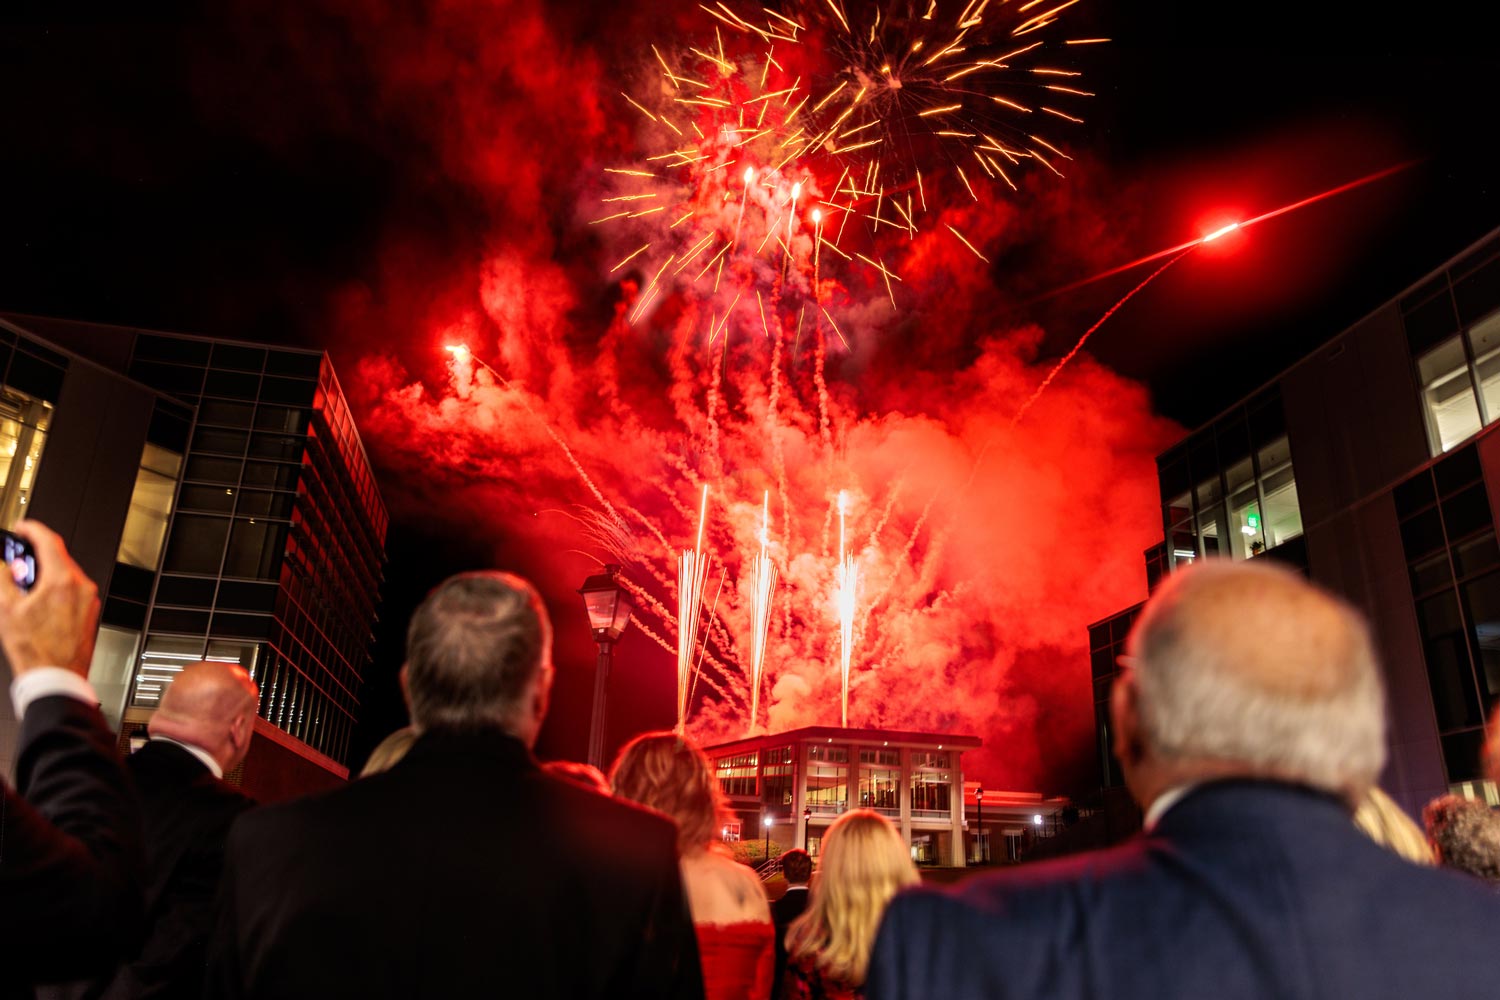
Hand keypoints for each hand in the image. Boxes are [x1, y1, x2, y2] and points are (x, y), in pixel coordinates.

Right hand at [0, 520, 99, 676]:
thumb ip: (4, 580)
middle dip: (38, 553)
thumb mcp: (7, 610)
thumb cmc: (35, 650)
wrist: (57, 676)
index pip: (49, 541)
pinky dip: (57, 586)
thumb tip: (5, 566)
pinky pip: (73, 589)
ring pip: (67, 573)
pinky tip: (41, 599)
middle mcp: (81, 587)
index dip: (33, 529)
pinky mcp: (90, 611)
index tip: (23, 527)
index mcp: (62, 581)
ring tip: (26, 583)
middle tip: (19, 556)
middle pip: (60, 557)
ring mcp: (89, 600)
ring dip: (47, 571)